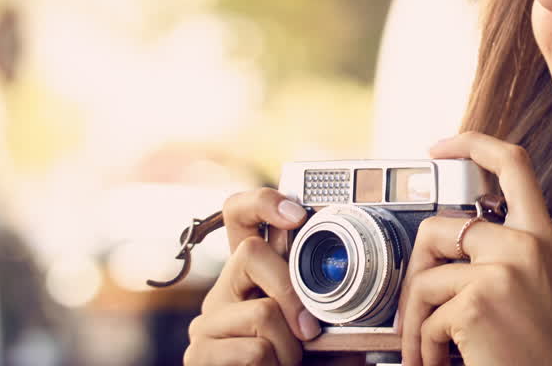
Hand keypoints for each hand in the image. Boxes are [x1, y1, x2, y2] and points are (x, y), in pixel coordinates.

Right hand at [183, 187, 362, 365]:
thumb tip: (354, 275)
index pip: (241, 217)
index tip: (298, 215)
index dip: (263, 202)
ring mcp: (208, 321)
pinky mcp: (198, 353)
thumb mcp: (324, 326)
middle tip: (309, 332)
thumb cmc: (308, 363)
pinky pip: (253, 350)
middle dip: (291, 294)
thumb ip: (327, 298)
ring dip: (290, 348)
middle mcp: (225, 290)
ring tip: (288, 363)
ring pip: (263, 310)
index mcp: (253, 275)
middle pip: (251, 252)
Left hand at [396, 133, 551, 365]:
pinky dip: (423, 349)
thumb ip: (499, 251)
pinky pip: (426, 317)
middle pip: (440, 225)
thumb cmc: (532, 349)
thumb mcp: (528, 285)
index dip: (473, 143)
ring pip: (425, 277)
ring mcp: (504, 271)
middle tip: (418, 307)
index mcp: (541, 236)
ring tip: (431, 348)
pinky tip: (442, 361)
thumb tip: (442, 234)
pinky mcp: (479, 302)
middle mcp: (527, 245)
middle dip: (416, 270)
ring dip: (416, 321)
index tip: (441, 147)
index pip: (513, 163)